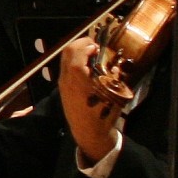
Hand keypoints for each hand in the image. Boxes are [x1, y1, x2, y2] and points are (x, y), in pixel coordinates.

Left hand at [57, 34, 122, 165]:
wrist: (88, 133)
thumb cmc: (103, 115)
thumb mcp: (114, 96)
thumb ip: (114, 78)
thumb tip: (115, 65)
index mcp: (78, 78)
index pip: (77, 51)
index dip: (88, 44)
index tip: (99, 47)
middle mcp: (66, 78)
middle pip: (68, 51)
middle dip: (82, 44)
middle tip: (96, 49)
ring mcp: (62, 82)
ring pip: (65, 58)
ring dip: (77, 52)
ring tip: (93, 58)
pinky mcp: (62, 87)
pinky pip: (65, 67)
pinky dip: (75, 61)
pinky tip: (88, 69)